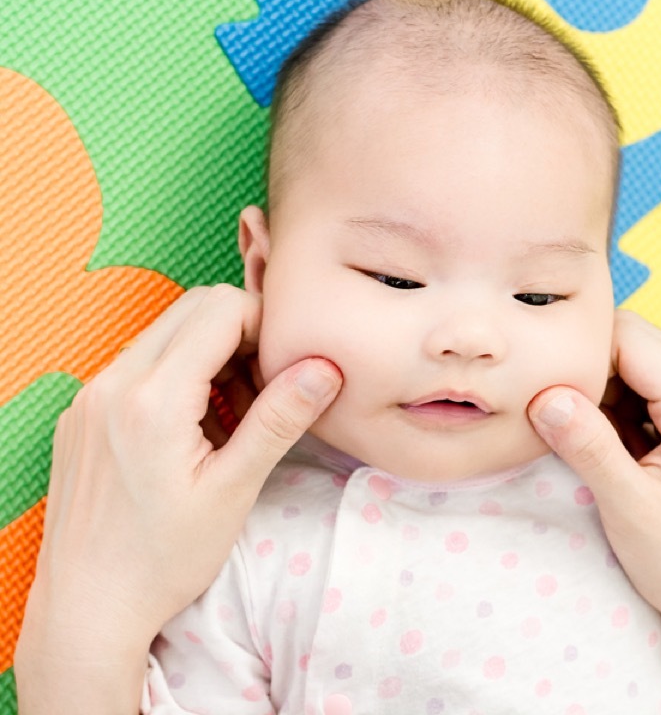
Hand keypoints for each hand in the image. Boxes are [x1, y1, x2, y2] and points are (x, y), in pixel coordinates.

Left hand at [15, 284, 341, 712]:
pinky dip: (178, 378)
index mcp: (152, 399)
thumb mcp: (234, 490)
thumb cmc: (163, 560)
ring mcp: (89, 396)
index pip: (219, 309)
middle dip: (241, 334)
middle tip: (267, 389)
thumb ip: (279, 419)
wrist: (87, 606)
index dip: (265, 326)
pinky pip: (139, 366)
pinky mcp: (81, 413)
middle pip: (192, 309)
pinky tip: (197, 432)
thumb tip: (324, 368)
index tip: (288, 368)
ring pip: (166, 334)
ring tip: (235, 420)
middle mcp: (111, 384)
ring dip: (211, 356)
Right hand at [528, 310, 660, 713]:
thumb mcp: (628, 508)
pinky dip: (621, 402)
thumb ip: (588, 445)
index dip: (581, 353)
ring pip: (643, 359)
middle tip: (553, 406)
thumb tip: (545, 395)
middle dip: (591, 366)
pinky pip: (654, 385)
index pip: (631, 338)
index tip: (542, 383)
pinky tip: (604, 440)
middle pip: (639, 340)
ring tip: (578, 430)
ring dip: (604, 385)